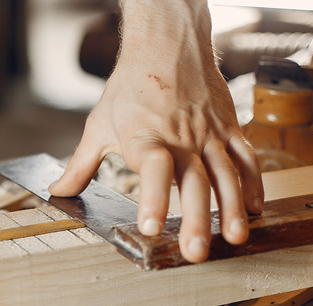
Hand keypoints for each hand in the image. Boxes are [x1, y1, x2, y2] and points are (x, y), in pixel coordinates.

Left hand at [48, 0, 263, 263]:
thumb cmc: (130, 87)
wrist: (167, 46)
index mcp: (145, 137)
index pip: (151, 168)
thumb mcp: (98, 125)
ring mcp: (208, 133)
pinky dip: (253, 184)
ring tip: (234, 238)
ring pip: (225, 174)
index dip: (152, 197)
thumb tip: (56, 191)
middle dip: (196, 219)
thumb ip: (80, 166)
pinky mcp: (229, 128)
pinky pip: (246, 158)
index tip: (149, 226)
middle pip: (193, 181)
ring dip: (232, 208)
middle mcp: (180, 137)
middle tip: (196, 252)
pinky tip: (256, 209)